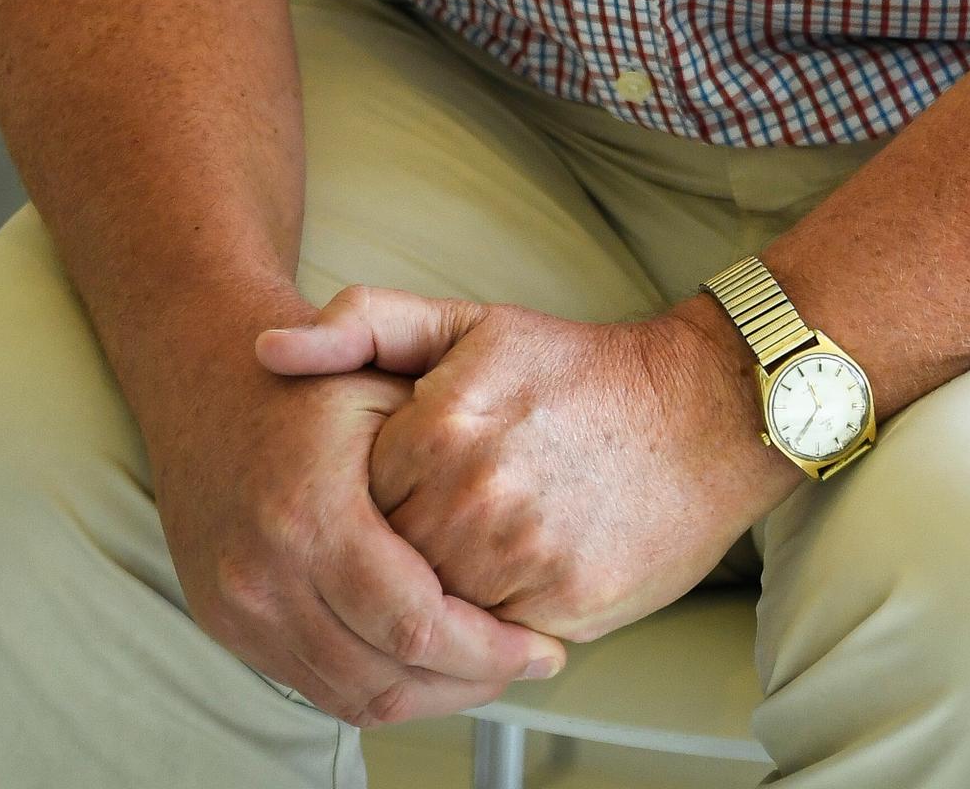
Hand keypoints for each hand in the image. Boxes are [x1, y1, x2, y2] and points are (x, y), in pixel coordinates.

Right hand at [140, 307, 567, 726]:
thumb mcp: (385, 382)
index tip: (542, 647)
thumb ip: (445, 451)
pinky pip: (318, 687)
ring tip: (488, 668)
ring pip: (355, 697)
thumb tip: (519, 533)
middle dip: (471, 682)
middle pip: (388, 676)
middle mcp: (266, 573)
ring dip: (431, 696)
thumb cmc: (312, 384)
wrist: (205, 384)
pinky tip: (428, 663)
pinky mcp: (228, 625)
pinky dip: (381, 687)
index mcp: (310, 512)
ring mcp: (241, 607)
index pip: (414, 622)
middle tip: (529, 663)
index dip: (488, 648)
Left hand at [257, 289, 800, 643]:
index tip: (397, 484)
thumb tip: (268, 348)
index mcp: (440, 424)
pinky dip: (485, 627)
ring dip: (438, 594)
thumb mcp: (472, 325)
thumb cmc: (578, 372)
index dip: (364, 497)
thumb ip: (366, 325)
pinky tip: (504, 584)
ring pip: (429, 609)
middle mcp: (472, 494)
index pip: (349, 496)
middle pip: (384, 559)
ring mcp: (518, 557)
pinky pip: (487, 645)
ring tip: (472, 550)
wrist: (702, 413)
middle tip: (437, 521)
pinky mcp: (561, 608)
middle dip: (397, 549)